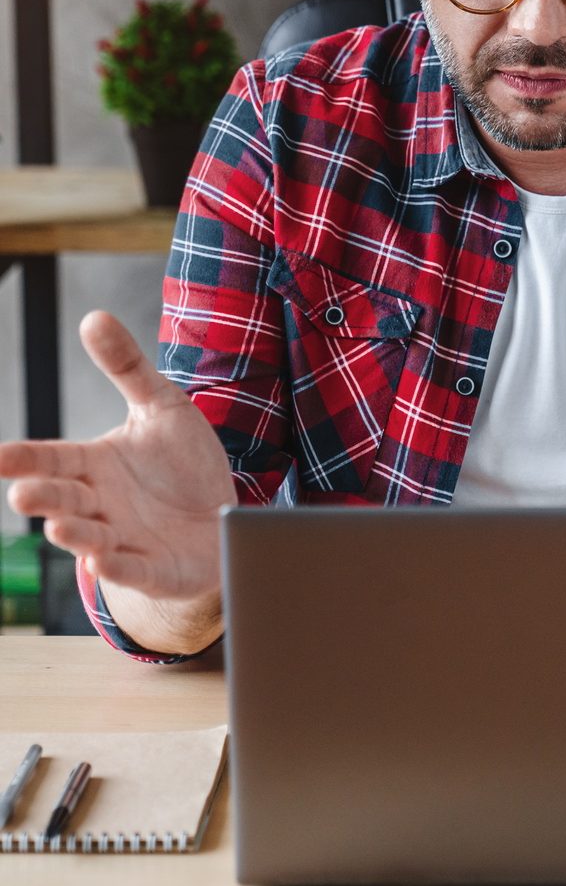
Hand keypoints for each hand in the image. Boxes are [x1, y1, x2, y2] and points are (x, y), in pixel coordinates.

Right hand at [1, 310, 233, 602]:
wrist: (222, 516)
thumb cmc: (182, 464)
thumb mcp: (161, 406)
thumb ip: (126, 367)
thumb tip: (93, 316)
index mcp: (94, 464)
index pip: (52, 458)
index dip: (24, 459)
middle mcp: (100, 504)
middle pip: (64, 500)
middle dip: (43, 498)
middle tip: (23, 494)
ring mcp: (124, 539)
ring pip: (91, 538)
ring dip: (75, 535)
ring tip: (60, 527)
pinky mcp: (154, 569)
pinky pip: (133, 569)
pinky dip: (117, 566)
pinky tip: (103, 559)